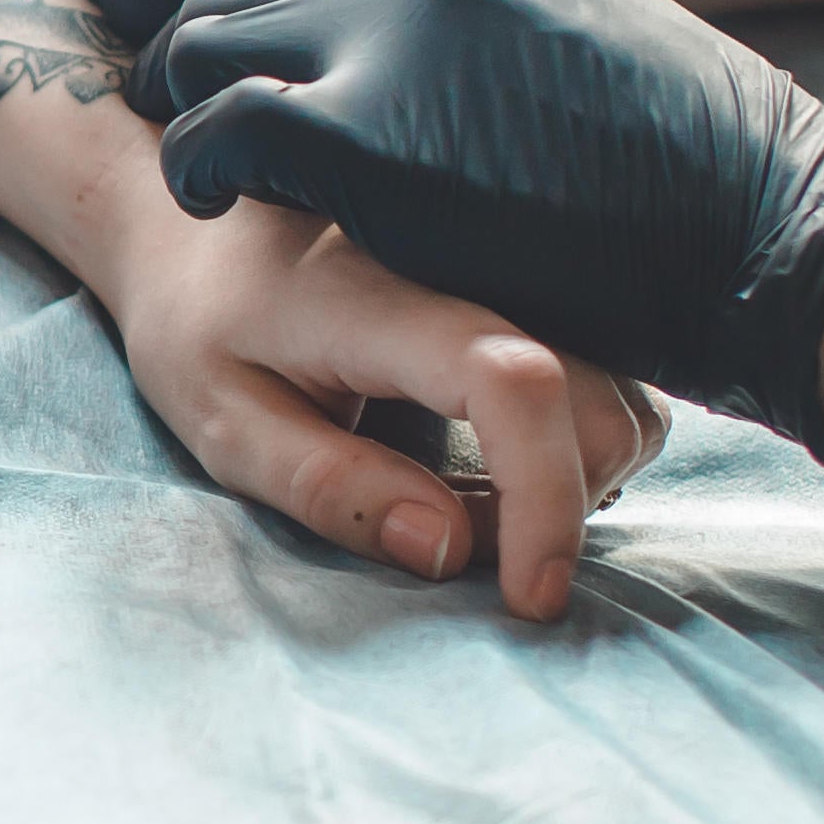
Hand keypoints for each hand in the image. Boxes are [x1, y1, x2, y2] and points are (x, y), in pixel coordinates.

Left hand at [91, 181, 669, 619]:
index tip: (529, 599)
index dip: (542, 500)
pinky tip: (494, 456)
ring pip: (619, 399)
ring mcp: (519, 267)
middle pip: (593, 403)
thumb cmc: (203, 324)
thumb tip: (451, 552)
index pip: (512, 383)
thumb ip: (328, 485)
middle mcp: (472, 261)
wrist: (205, 225)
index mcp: (375, 292)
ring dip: (571, 479)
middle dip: (554, 508)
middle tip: (455, 539)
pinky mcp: (544, 285)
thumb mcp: (224, 419)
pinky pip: (612, 382)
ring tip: (464, 493)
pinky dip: (577, 444)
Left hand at [143, 0, 823, 461]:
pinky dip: (198, 170)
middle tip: (200, 132)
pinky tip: (219, 206)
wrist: (765, 232)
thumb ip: (478, 27)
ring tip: (210, 175)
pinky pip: (217, 130)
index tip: (249, 87)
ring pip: (210, 43)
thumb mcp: (574, 39)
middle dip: (208, 59)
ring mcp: (388, 27)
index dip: (265, 27)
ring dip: (191, 107)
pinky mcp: (361, 127)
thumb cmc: (690, 173)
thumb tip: (414, 67)